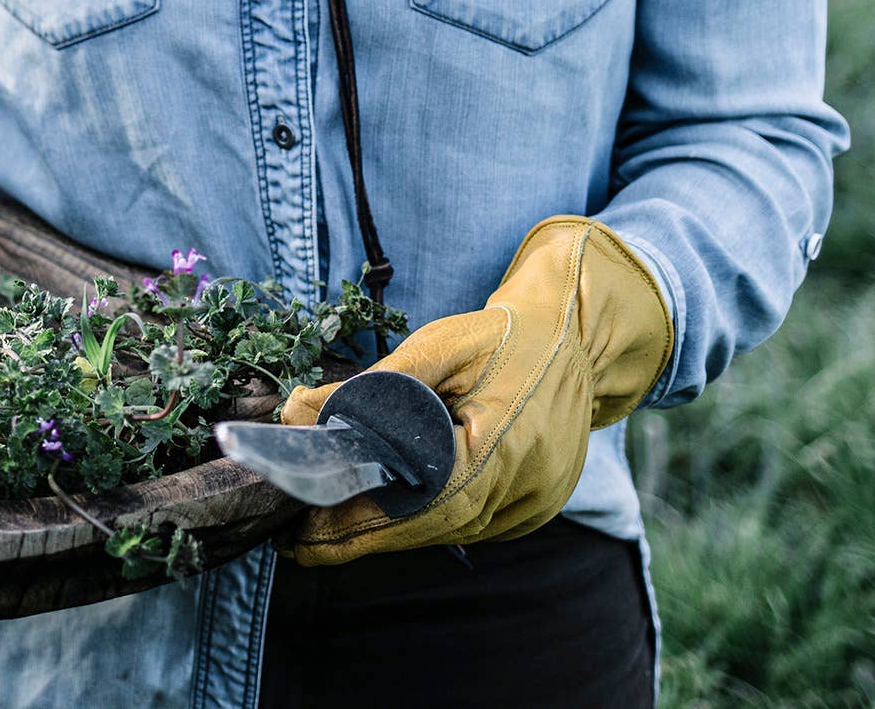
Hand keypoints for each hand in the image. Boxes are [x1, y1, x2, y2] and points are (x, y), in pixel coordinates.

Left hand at [280, 217, 672, 564]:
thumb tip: (299, 412)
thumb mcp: (438, 345)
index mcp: (505, 448)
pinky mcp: (531, 510)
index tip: (303, 535)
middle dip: (360, 536)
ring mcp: (532, 507)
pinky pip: (468, 524)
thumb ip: (370, 384)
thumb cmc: (505, 337)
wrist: (576, 339)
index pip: (420, 507)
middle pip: (428, 529)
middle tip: (298, 538)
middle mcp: (524, 490)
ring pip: (446, 532)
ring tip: (326, 525)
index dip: (359, 526)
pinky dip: (424, 520)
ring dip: (389, 531)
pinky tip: (385, 512)